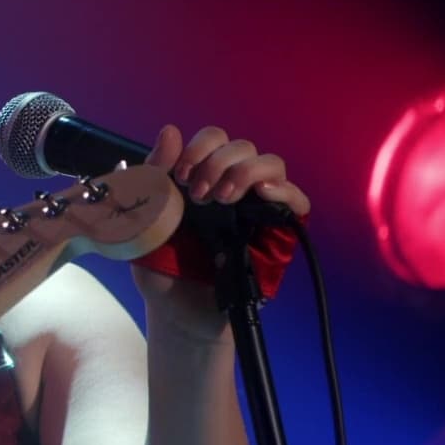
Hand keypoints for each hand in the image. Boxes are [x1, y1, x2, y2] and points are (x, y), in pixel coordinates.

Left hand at [134, 124, 311, 331]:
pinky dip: (283, 190)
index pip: (213, 139)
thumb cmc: (161, 267)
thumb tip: (169, 131)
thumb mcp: (147, 220)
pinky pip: (297, 199)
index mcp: (201, 177)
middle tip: (198, 194)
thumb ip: (154, 176)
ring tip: (222, 199)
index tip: (179, 175)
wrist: (178, 312)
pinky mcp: (279, 230)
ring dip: (245, 172)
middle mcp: (232, 186)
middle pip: (241, 146)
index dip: (198, 148)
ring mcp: (257, 207)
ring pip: (270, 163)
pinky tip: (261, 194)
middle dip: (217, 161)